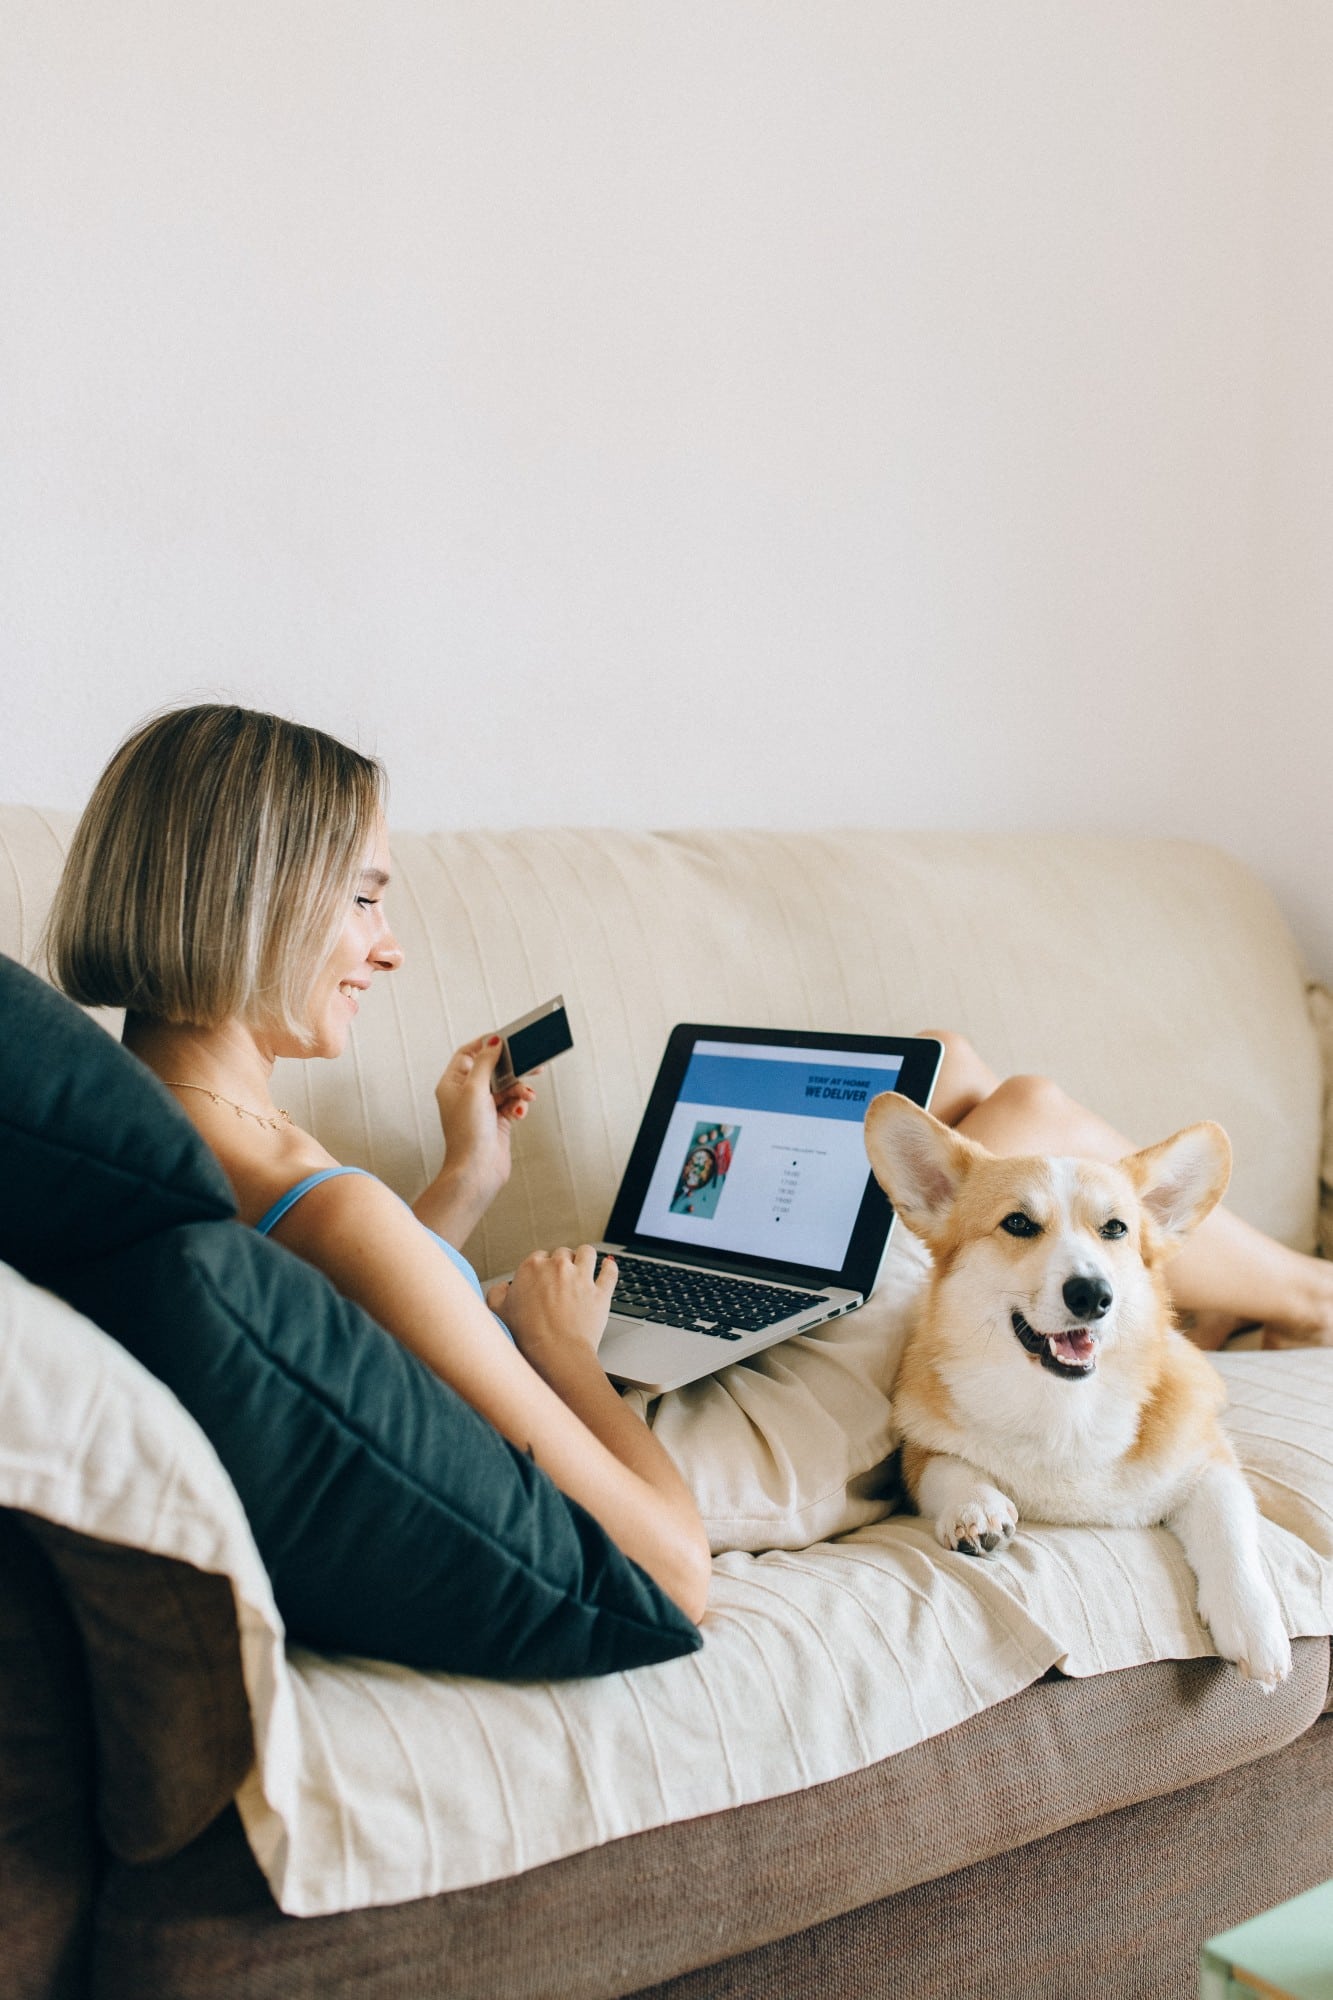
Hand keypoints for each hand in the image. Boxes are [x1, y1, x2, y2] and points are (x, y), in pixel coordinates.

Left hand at [433, 1035, 535, 1208]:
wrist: (477, 1170)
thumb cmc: (468, 1132)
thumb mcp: (475, 1089)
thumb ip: (486, 1063)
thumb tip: (493, 1042)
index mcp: (452, 1083)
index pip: (468, 1053)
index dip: (485, 1044)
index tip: (505, 1038)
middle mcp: (466, 1094)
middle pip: (492, 1069)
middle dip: (512, 1067)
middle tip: (532, 1061)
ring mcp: (482, 1107)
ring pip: (506, 1087)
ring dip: (519, 1089)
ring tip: (527, 1096)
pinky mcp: (497, 1120)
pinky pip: (512, 1103)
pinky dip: (519, 1105)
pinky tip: (519, 1113)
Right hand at [486, 1245, 617, 1363]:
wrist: (555, 1353)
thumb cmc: (527, 1335)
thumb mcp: (498, 1312)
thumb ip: (496, 1293)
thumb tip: (503, 1287)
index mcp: (532, 1267)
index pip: (539, 1256)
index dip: (541, 1268)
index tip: (543, 1278)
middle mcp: (558, 1266)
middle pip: (562, 1253)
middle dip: (562, 1263)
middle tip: (561, 1278)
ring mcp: (582, 1277)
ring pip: (587, 1252)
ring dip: (585, 1257)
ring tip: (584, 1266)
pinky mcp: (600, 1291)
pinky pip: (610, 1271)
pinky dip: (610, 1267)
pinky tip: (608, 1266)